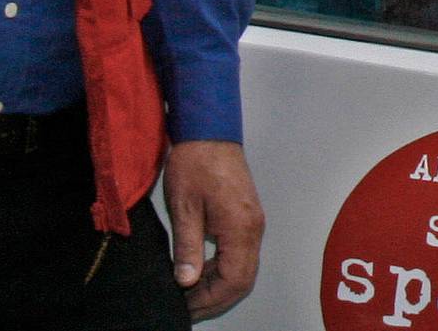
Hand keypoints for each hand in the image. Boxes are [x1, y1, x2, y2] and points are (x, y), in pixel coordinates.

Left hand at [164, 139, 263, 321]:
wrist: (208, 130)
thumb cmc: (194, 163)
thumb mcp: (184, 207)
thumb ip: (188, 247)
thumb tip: (186, 281)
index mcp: (240, 228)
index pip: (233, 280)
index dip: (209, 299)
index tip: (185, 306)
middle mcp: (253, 228)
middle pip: (243, 279)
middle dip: (215, 298)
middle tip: (186, 306)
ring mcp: (253, 222)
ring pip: (243, 269)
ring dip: (219, 285)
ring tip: (189, 292)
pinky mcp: (247, 217)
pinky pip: (240, 254)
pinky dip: (222, 269)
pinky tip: (200, 270)